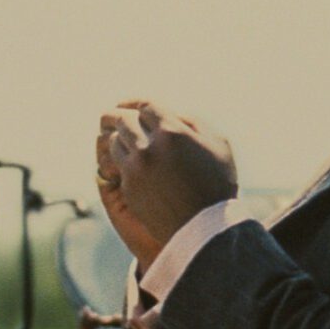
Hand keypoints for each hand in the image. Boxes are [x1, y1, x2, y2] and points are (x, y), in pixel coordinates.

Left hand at [97, 100, 238, 266]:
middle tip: (110, 114)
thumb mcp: (219, 145)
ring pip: (114, 141)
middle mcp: (149, 146)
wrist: (204, 226)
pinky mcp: (128, 187)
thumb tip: (172, 115)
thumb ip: (194, 124)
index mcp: (173, 131)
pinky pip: (115, 164)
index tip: (130, 104)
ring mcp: (135, 168)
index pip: (146, 106)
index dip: (136, 102)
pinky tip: (122, 156)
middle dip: (115, 114)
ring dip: (114, 135)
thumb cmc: (218, 183)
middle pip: (122, 120)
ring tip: (114, 135)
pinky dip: (117, 156)